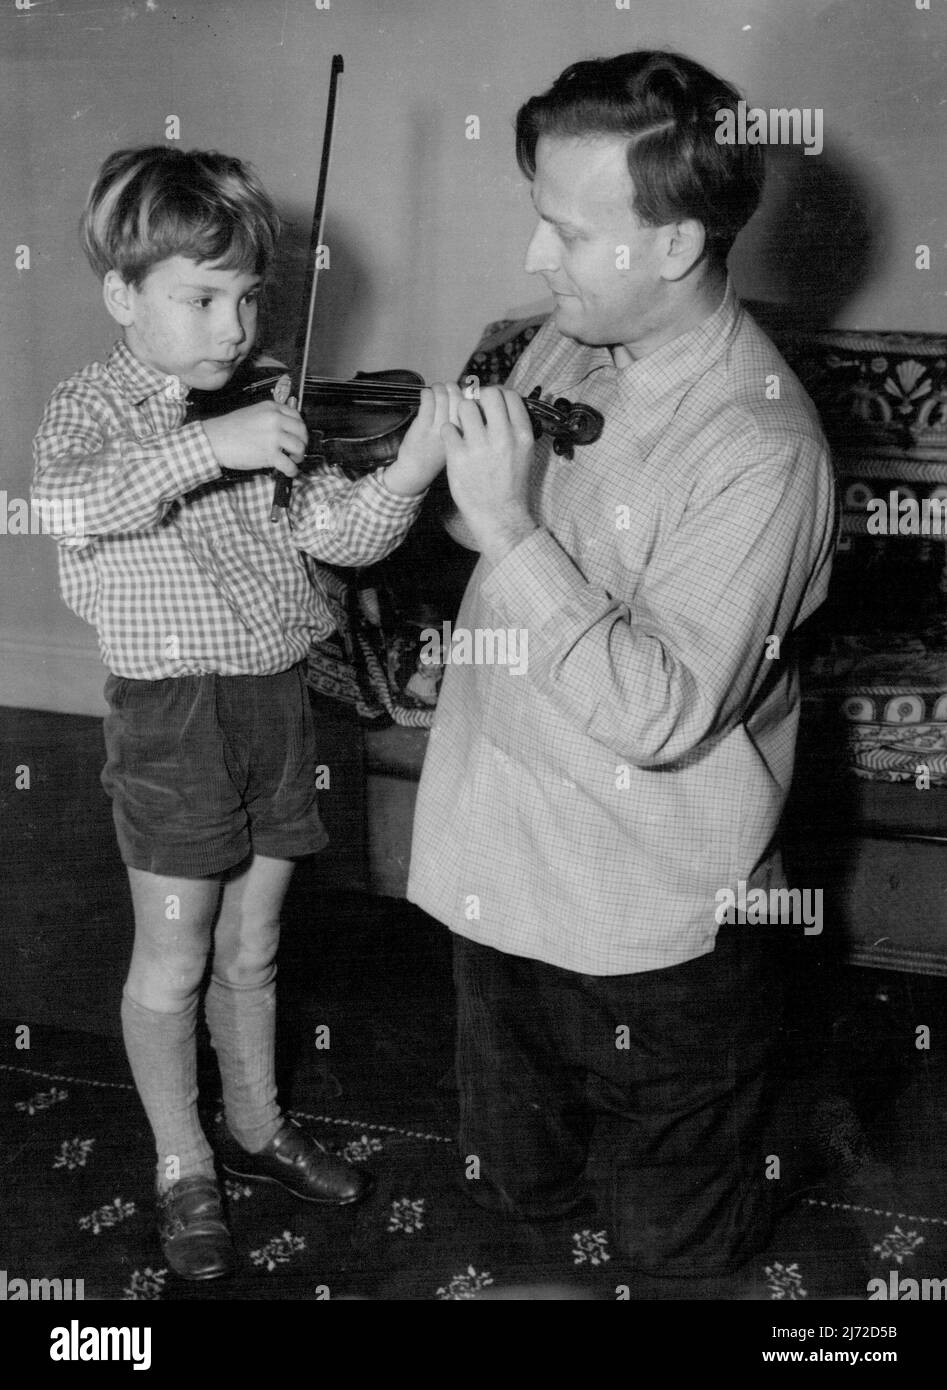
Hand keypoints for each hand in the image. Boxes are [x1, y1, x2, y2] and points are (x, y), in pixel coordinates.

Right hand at [202, 400, 307, 476]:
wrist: (214, 440)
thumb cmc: (229, 428)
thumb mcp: (253, 413)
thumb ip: (270, 417)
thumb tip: (286, 429)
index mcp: (271, 408)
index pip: (297, 416)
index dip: (300, 429)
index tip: (298, 435)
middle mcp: (275, 420)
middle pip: (302, 431)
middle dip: (303, 443)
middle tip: (297, 450)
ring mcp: (274, 437)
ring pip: (299, 448)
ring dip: (298, 457)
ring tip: (292, 460)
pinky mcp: (270, 454)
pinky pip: (290, 465)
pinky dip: (292, 471)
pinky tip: (289, 471)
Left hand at [385, 382, 462, 494]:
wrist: (418, 471)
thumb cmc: (439, 453)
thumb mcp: (460, 442)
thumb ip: (464, 421)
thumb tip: (466, 393)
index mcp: (469, 435)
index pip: (474, 406)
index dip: (468, 393)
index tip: (462, 391)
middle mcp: (456, 432)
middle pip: (459, 398)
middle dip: (452, 387)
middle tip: (448, 386)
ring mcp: (439, 429)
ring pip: (442, 397)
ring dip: (438, 388)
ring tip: (436, 389)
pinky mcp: (423, 427)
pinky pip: (427, 401)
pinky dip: (426, 393)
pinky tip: (425, 395)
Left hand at [441, 385, 536, 561]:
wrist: (499, 515)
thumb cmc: (511, 485)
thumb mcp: (524, 453)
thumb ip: (515, 427)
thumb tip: (503, 404)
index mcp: (522, 434)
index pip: (510, 395)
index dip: (498, 394)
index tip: (491, 403)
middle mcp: (503, 436)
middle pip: (488, 394)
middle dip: (479, 399)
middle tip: (475, 411)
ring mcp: (479, 446)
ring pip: (464, 407)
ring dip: (461, 414)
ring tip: (463, 428)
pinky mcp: (458, 456)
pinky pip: (448, 428)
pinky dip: (449, 433)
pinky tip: (454, 443)